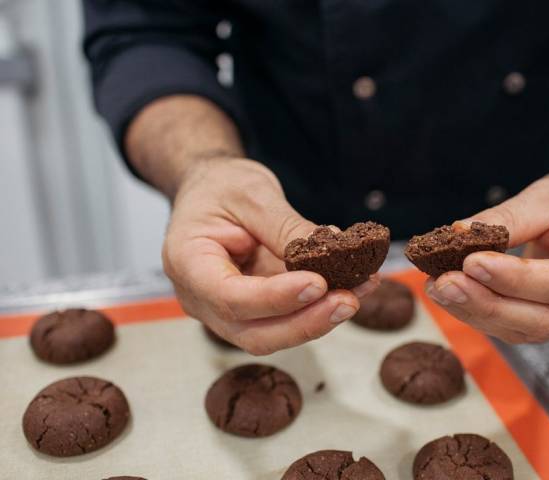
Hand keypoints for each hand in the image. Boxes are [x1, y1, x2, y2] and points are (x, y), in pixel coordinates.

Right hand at [162, 157, 377, 354]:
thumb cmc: (220, 187)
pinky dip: (320, 307)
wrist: (210, 190)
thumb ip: (285, 227)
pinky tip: (352, 286)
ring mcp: (226, 310)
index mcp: (187, 262)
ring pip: (274, 334)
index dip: (275, 298)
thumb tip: (331, 252)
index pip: (229, 296)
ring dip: (319, 318)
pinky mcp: (255, 310)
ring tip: (360, 290)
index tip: (317, 284)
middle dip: (305, 322)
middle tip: (348, 301)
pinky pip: (287, 318)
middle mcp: (202, 298)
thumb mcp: (252, 194)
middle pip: (253, 332)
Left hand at [426, 170, 548, 342]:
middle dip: (487, 304)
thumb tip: (457, 233)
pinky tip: (452, 295)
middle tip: (444, 283)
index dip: (515, 279)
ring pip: (525, 330)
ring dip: (477, 312)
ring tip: (439, 288)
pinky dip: (480, 314)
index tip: (471, 263)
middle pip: (543, 319)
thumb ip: (508, 216)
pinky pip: (516, 328)